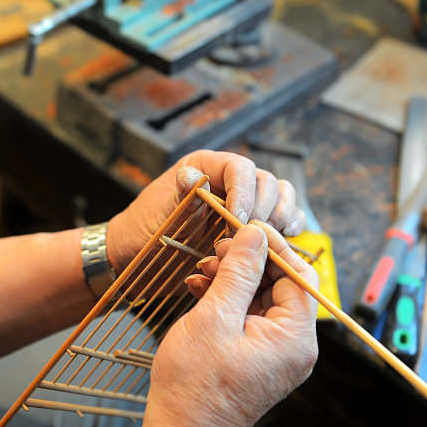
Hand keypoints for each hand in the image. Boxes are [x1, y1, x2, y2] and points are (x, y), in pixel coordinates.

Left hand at [106, 150, 305, 271]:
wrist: (137, 259)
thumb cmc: (143, 233)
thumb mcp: (158, 214)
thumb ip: (181, 196)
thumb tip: (190, 175)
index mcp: (205, 167)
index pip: (240, 169)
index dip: (245, 194)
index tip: (239, 222)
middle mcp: (228, 180)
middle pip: (266, 182)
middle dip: (265, 209)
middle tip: (254, 237)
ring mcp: (243, 202)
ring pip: (280, 196)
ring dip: (281, 215)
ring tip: (272, 238)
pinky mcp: (251, 226)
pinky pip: (282, 218)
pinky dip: (289, 225)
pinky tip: (285, 239)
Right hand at [143, 221, 318, 426]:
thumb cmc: (194, 385)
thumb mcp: (215, 317)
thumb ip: (239, 271)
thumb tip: (256, 235)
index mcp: (294, 337)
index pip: (299, 275)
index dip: (273, 247)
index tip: (245, 228)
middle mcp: (295, 346)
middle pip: (283, 285)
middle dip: (249, 262)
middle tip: (216, 250)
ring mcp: (278, 354)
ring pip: (263, 298)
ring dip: (234, 279)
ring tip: (202, 271)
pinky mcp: (260, 358)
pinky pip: (251, 317)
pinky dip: (229, 301)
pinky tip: (201, 290)